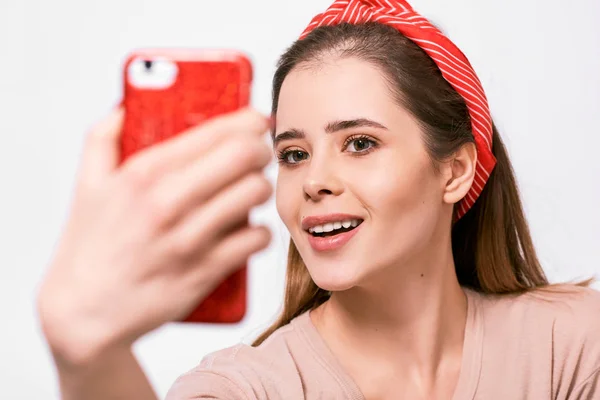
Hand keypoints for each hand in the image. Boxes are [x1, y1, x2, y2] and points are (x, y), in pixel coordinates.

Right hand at [37, 107, 272, 365]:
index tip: (259, 122)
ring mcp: (189, 239)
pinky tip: (246, 230)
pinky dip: (258, 232)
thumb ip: (103, 138)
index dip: (250, 121)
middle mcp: (168, 202)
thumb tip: (125, 106)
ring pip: (255, 193)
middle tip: (255, 157)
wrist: (85, 313)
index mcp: (143, 173)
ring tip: (248, 192)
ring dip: (259, 189)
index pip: (217, 131)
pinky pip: (256, 238)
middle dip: (260, 150)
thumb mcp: (87, 185)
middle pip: (245, 156)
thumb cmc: (90, 246)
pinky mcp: (205, 271)